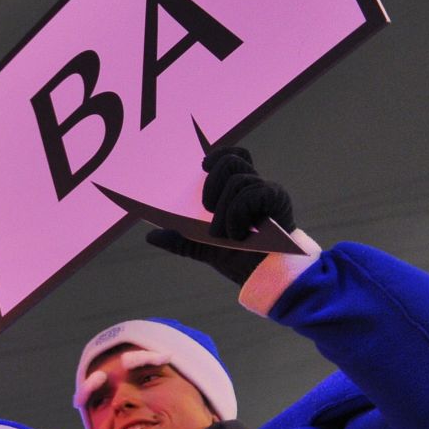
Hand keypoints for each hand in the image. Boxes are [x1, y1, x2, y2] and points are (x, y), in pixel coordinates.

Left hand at [145, 145, 296, 283]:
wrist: (260, 274)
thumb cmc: (237, 256)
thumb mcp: (202, 247)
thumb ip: (179, 239)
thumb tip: (150, 237)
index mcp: (237, 190)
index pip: (233, 156)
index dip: (219, 154)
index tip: (202, 165)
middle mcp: (253, 185)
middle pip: (232, 162)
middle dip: (212, 185)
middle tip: (207, 209)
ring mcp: (266, 191)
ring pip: (238, 182)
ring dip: (224, 213)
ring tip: (226, 235)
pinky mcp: (277, 199)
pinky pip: (251, 194)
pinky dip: (237, 216)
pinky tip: (240, 234)